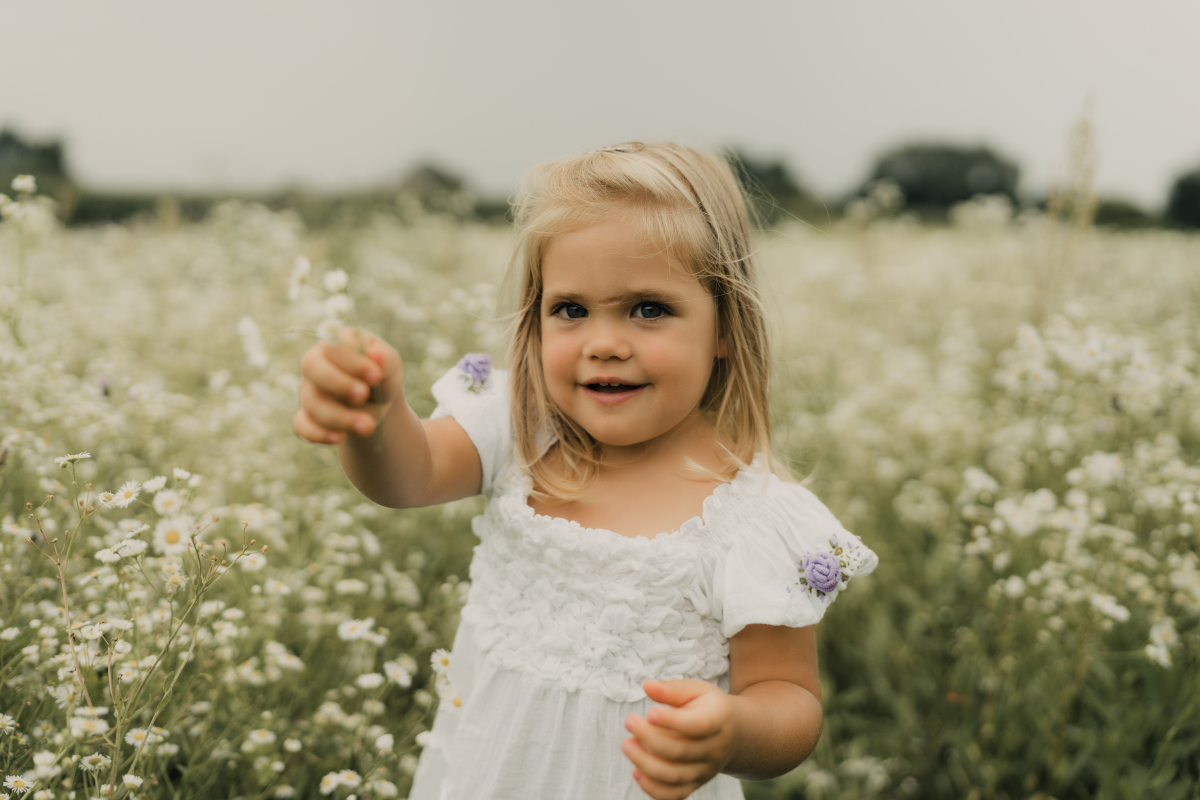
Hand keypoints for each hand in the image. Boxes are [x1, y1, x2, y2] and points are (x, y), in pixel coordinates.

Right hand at [294, 327, 402, 444]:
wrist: (376, 405)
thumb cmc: (382, 378)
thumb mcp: (391, 367)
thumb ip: (386, 360)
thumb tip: (376, 355)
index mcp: (335, 344)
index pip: (333, 346)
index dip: (353, 362)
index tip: (376, 377)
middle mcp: (316, 364)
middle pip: (311, 367)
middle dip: (337, 383)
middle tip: (362, 395)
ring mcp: (308, 391)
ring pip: (312, 402)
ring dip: (340, 416)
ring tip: (368, 426)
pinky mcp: (306, 416)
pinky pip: (302, 425)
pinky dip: (318, 433)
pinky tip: (339, 438)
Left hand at [622, 679, 739, 799]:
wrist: (733, 733)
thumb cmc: (708, 707)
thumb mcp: (696, 690)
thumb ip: (672, 689)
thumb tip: (647, 686)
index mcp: (718, 721)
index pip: (697, 725)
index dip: (672, 721)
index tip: (650, 712)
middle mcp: (714, 750)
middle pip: (680, 751)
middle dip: (650, 738)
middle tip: (629, 721)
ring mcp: (705, 770)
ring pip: (674, 776)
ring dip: (646, 763)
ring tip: (627, 745)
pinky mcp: (695, 784)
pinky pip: (674, 794)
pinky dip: (653, 788)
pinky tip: (636, 772)